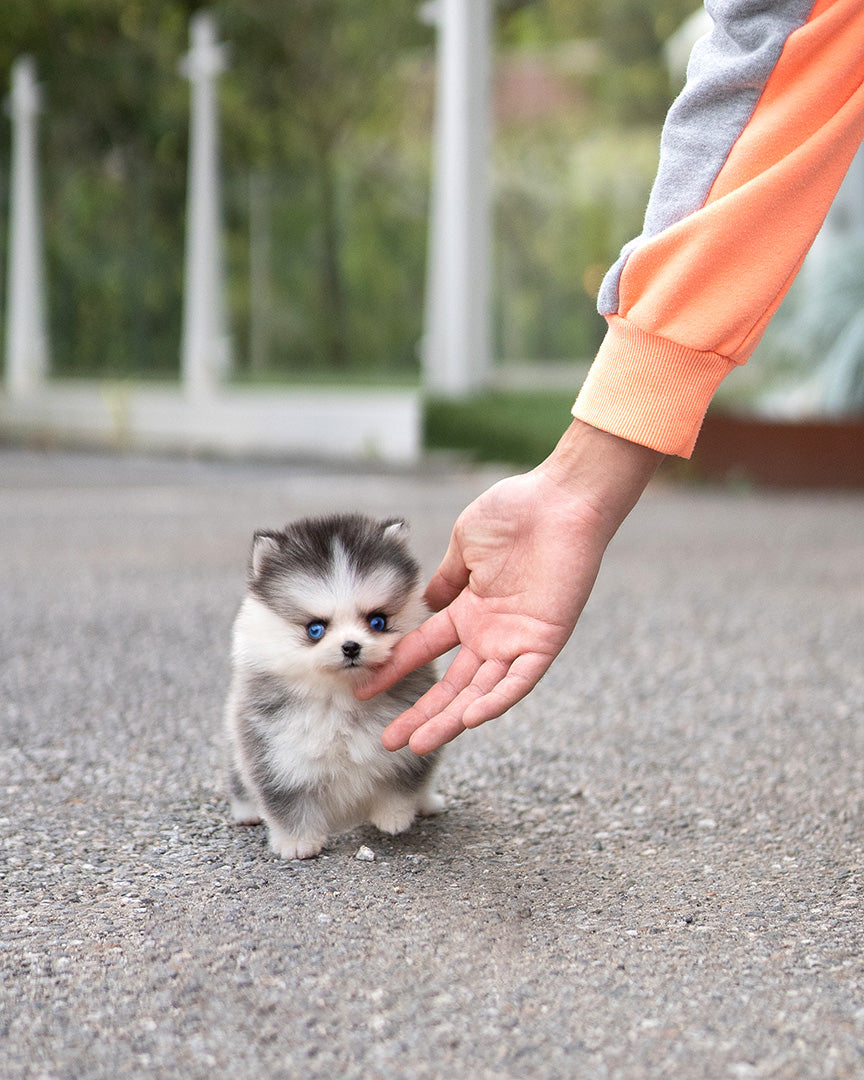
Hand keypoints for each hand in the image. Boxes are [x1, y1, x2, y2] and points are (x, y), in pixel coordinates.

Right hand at [355, 421, 661, 754]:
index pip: (426, 648)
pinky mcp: (544, 641)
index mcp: (470, 609)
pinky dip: (496, 701)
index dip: (396, 669)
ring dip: (450, 719)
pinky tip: (470, 720)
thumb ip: (445, 579)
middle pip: (451, 684)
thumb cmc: (516, 511)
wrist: (561, 500)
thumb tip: (424, 601)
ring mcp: (516, 640)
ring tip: (417, 745)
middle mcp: (491, 633)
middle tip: (389, 741)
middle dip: (420, 713)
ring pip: (480, 692)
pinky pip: (519, 681)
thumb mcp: (466, 546)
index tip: (366, 688)